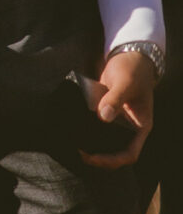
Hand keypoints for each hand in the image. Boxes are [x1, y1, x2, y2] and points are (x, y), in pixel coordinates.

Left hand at [81, 49, 155, 168]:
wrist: (128, 52)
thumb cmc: (133, 68)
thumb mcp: (125, 82)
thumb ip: (115, 98)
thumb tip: (103, 116)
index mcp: (140, 126)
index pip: (129, 153)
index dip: (112, 160)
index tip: (93, 157)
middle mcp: (129, 126)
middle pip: (115, 151)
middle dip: (99, 156)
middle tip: (78, 152)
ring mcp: (117, 118)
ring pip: (105, 138)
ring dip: (91, 142)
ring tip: (73, 142)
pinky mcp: (105, 108)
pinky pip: (96, 123)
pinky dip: (86, 126)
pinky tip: (72, 125)